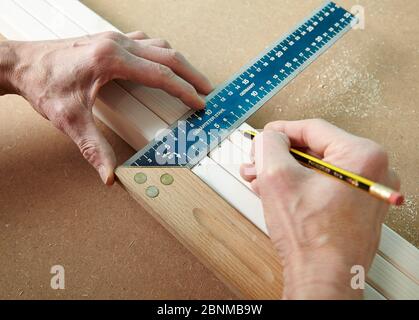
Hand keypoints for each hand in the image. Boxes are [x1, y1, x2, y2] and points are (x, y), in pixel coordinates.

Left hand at [2, 31, 211, 183]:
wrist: (21, 64)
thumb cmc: (43, 83)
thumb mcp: (70, 120)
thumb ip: (94, 149)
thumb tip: (109, 173)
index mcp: (111, 60)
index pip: (160, 75)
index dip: (184, 90)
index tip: (199, 102)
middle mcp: (116, 44)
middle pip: (167, 55)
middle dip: (191, 74)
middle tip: (206, 89)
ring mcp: (113, 40)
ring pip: (158, 46)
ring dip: (178, 62)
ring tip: (190, 78)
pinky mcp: (109, 42)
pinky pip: (145, 43)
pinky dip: (160, 54)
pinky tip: (161, 63)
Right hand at [240, 119, 399, 298]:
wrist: (322, 278)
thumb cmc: (310, 238)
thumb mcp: (277, 177)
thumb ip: (269, 145)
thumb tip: (269, 138)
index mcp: (362, 156)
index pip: (313, 128)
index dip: (281, 130)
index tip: (264, 135)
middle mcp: (372, 172)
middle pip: (314, 150)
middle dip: (279, 156)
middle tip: (258, 161)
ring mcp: (366, 191)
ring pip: (316, 169)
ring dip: (285, 172)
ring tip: (260, 179)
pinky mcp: (358, 207)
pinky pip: (323, 186)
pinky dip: (299, 186)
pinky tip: (276, 191)